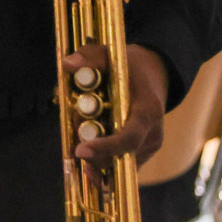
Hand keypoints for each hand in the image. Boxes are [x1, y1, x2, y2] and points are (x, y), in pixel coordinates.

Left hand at [65, 43, 167, 170]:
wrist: (153, 76)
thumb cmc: (129, 66)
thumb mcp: (111, 56)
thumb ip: (90, 57)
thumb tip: (68, 64)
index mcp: (148, 111)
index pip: (130, 137)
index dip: (106, 147)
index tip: (80, 150)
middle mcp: (152, 133)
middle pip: (121, 156)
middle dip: (94, 154)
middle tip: (74, 144)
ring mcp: (150, 146)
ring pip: (119, 164)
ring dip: (96, 158)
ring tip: (80, 143)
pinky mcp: (143, 153)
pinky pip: (122, 166)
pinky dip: (103, 164)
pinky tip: (87, 162)